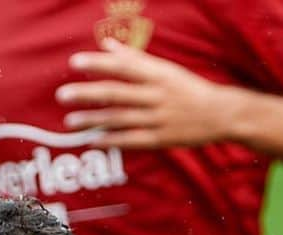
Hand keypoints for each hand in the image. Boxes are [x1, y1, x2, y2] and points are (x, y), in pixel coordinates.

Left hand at [56, 40, 241, 148]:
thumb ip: (135, 59)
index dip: (97, 64)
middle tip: (62, 95)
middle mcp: (156, 95)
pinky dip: (112, 140)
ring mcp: (158, 119)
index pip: (122, 66)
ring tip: (70, 121)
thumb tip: (106, 46)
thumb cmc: (189, 88)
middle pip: (116, 94)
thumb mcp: (165, 69)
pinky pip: (132, 140)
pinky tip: (94, 140)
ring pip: (120, 119)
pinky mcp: (161, 139)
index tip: (74, 63)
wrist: (220, 114)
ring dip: (93, 120)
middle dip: (87, 94)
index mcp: (157, 74)